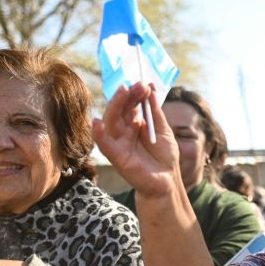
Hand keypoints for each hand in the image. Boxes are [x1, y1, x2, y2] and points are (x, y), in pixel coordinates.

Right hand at [92, 83, 180, 197]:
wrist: (168, 180)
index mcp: (134, 124)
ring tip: (123, 92)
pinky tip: (96, 122)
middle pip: (121, 110)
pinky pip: (104, 144)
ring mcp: (119, 143)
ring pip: (112, 121)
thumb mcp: (164, 130)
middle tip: (137, 86)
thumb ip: (156, 111)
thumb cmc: (165, 156)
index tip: (144, 84)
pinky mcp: (117, 156)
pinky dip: (99, 134)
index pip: (131, 105)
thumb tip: (151, 88)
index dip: (136, 94)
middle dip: (128, 96)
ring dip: (116, 105)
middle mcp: (124, 131)